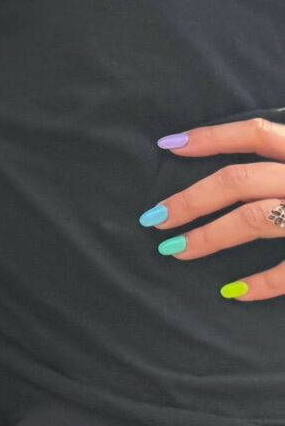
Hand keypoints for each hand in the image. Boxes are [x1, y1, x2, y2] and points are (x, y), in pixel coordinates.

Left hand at [143, 115, 284, 301]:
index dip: (212, 136)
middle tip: (154, 218)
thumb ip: (282, 163)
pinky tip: (232, 292)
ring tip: (175, 251)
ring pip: (254, 220)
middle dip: (191, 199)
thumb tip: (233, 175)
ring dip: (209, 236)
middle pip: (240, 180)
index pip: (257, 133)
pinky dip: (261, 283)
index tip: (167, 145)